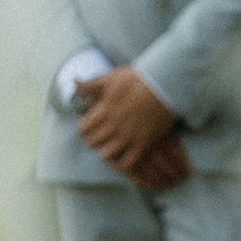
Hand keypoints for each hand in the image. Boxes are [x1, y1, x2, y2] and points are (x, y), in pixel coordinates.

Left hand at [74, 63, 185, 190]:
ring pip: (106, 155)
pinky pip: (127, 163)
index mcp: (104, 109)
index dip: (84, 128)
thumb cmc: (138, 79)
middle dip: (94, 140)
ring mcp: (128, 136)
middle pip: (92, 143)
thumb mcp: (111, 77)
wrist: (164, 86)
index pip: (83, 128)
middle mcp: (114, 125)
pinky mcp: (143, 143)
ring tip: (112, 146)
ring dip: (107, 152)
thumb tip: (76, 86)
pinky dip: (123, 162)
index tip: (90, 126)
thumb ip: (92, 85)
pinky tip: (125, 155)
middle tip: (101, 136)